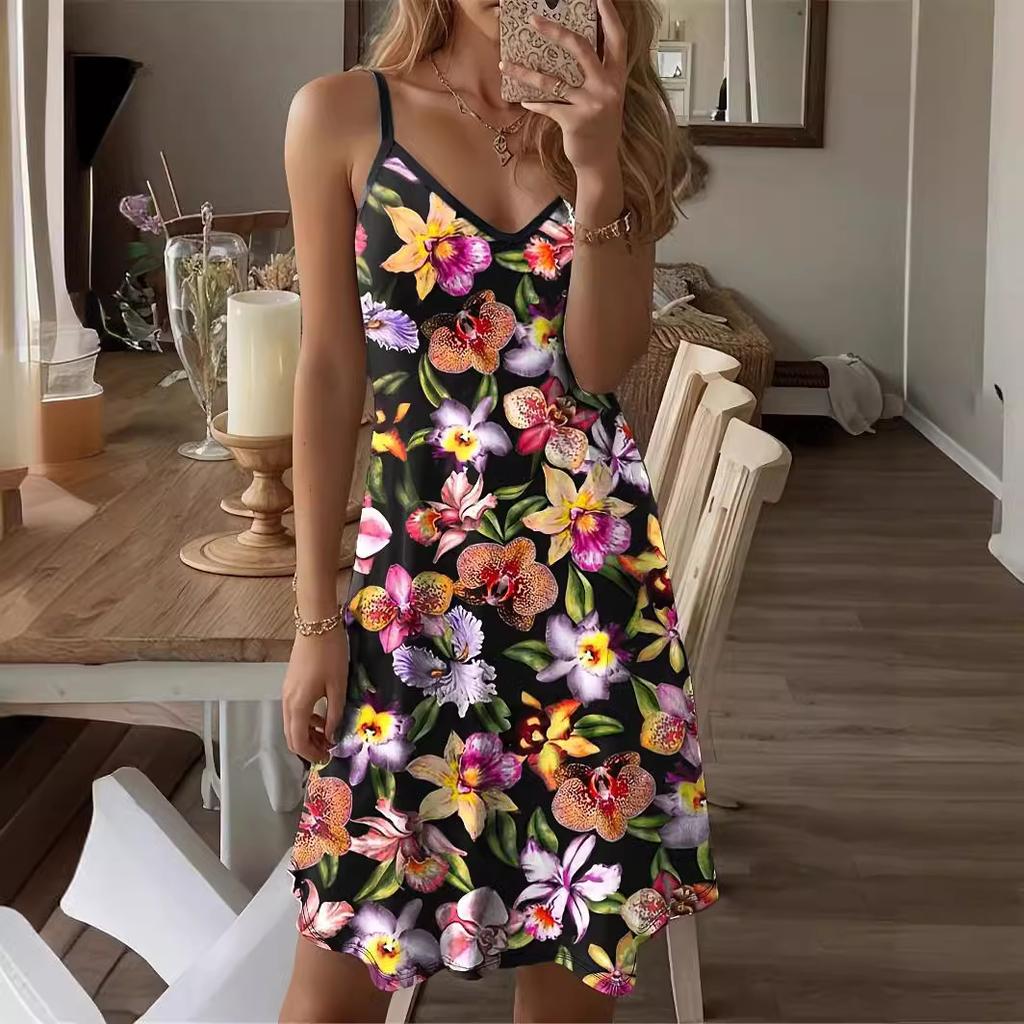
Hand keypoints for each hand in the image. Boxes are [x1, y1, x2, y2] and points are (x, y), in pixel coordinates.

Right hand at [282, 627, 348, 764]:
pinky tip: (324, 716)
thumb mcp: (338, 687)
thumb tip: (332, 736)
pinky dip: (307, 719)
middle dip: (309, 747)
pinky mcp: (291, 684)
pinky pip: (295, 711)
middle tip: (329, 750)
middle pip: (292, 735)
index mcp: (297, 705)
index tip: (328, 758)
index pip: (298, 742)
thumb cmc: (330, 655)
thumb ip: (335, 714)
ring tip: (330, 734)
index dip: (312, 754)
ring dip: (308, 733)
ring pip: (292, 723)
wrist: (316, 625)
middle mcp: (287, 702)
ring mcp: (287, 692)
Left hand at [501, 0, 626, 175]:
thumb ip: (598, 74)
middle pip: (581, 49)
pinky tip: (524, 101)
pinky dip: (534, 104)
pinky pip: (548, 106)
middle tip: (532, 20)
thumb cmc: (600, 126)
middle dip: (555, 31)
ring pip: (553, 81)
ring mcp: (591, 104)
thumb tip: (575, 48)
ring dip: (525, 73)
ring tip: (505, 64)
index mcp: (616, 77)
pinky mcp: (574, 121)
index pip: (617, 39)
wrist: (600, 163)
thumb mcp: (606, 97)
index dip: (609, 16)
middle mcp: (607, 87)